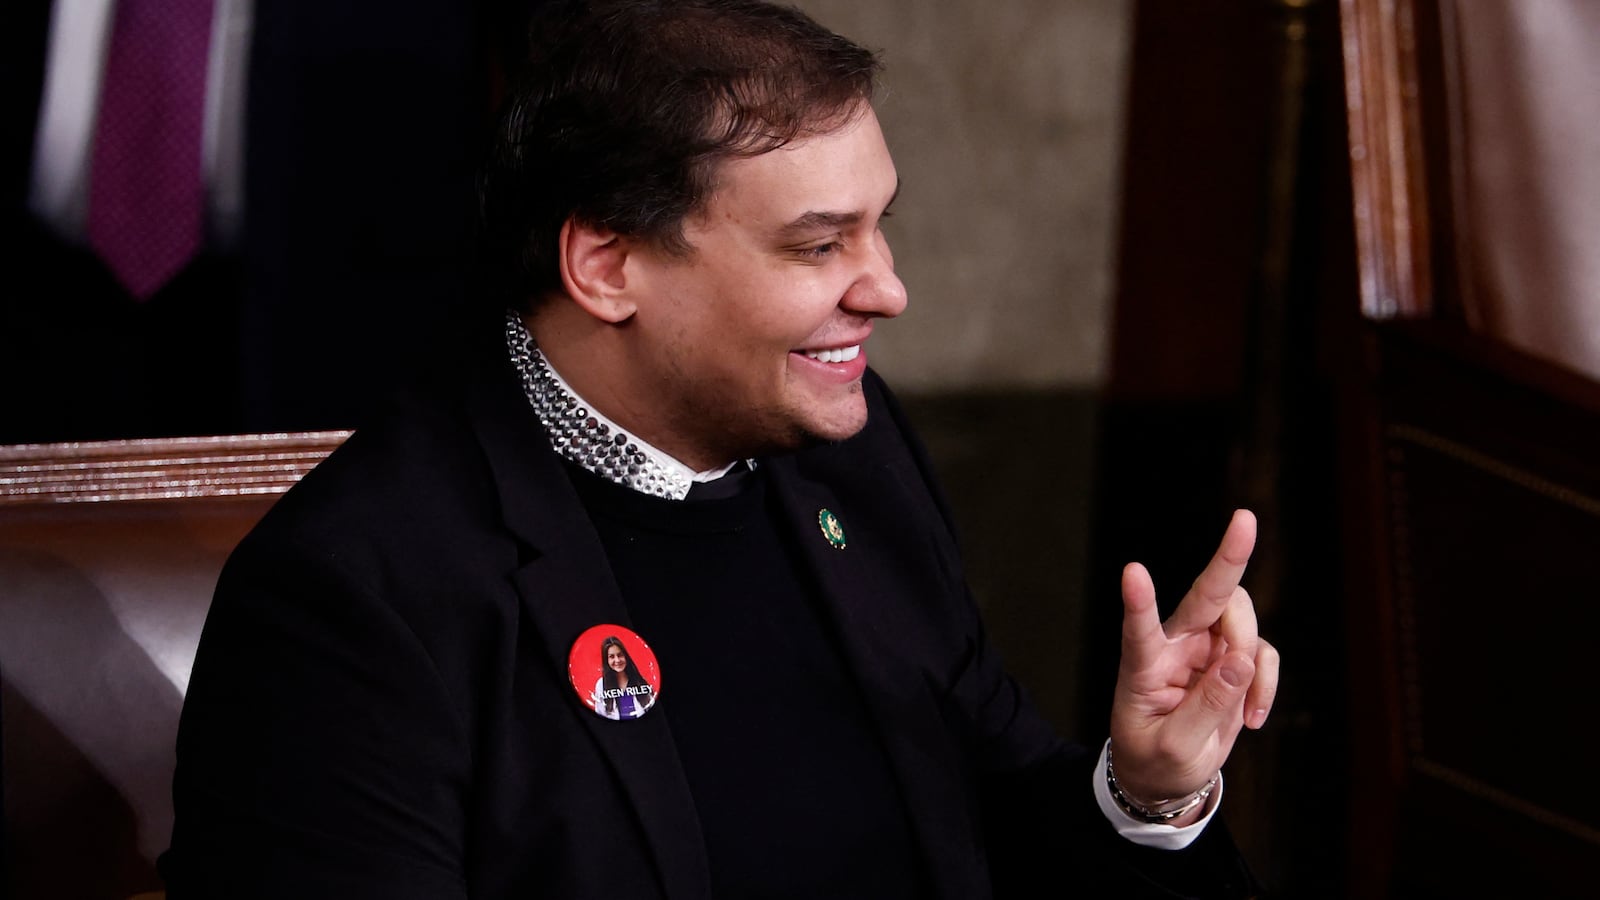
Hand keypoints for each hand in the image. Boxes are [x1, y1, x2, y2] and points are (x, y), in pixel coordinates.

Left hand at [1108, 509, 1279, 816]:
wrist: (1166, 776)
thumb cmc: (1156, 760)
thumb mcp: (1176, 749)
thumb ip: (1207, 706)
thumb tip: (1242, 660)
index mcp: (1142, 665)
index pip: (1138, 629)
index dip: (1138, 602)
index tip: (1132, 571)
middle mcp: (1174, 645)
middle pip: (1205, 595)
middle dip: (1227, 559)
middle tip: (1245, 520)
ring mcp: (1205, 648)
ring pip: (1242, 620)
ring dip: (1254, 659)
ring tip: (1247, 711)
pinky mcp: (1231, 660)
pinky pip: (1263, 654)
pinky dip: (1267, 683)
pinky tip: (1254, 718)